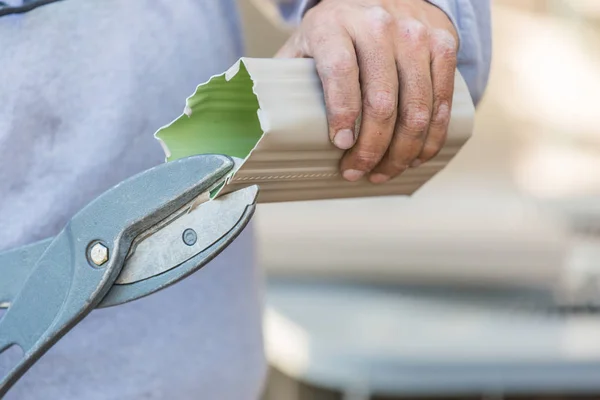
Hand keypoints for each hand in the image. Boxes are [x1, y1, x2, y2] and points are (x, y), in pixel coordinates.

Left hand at [276, 0, 457, 182]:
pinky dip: (431, 137)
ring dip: (401, 151)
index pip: (341, 71)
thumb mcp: (305, 44)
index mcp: (335, 25)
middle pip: (382, 100)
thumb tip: (272, 126)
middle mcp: (379, 25)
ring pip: (417, 108)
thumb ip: (290, 78)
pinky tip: (415, 156)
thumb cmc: (336, 31)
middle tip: (357, 173)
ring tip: (384, 172)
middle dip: (371, 149)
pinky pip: (442, 101)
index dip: (342, 113)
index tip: (340, 145)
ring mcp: (416, 34)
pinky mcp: (443, 45)